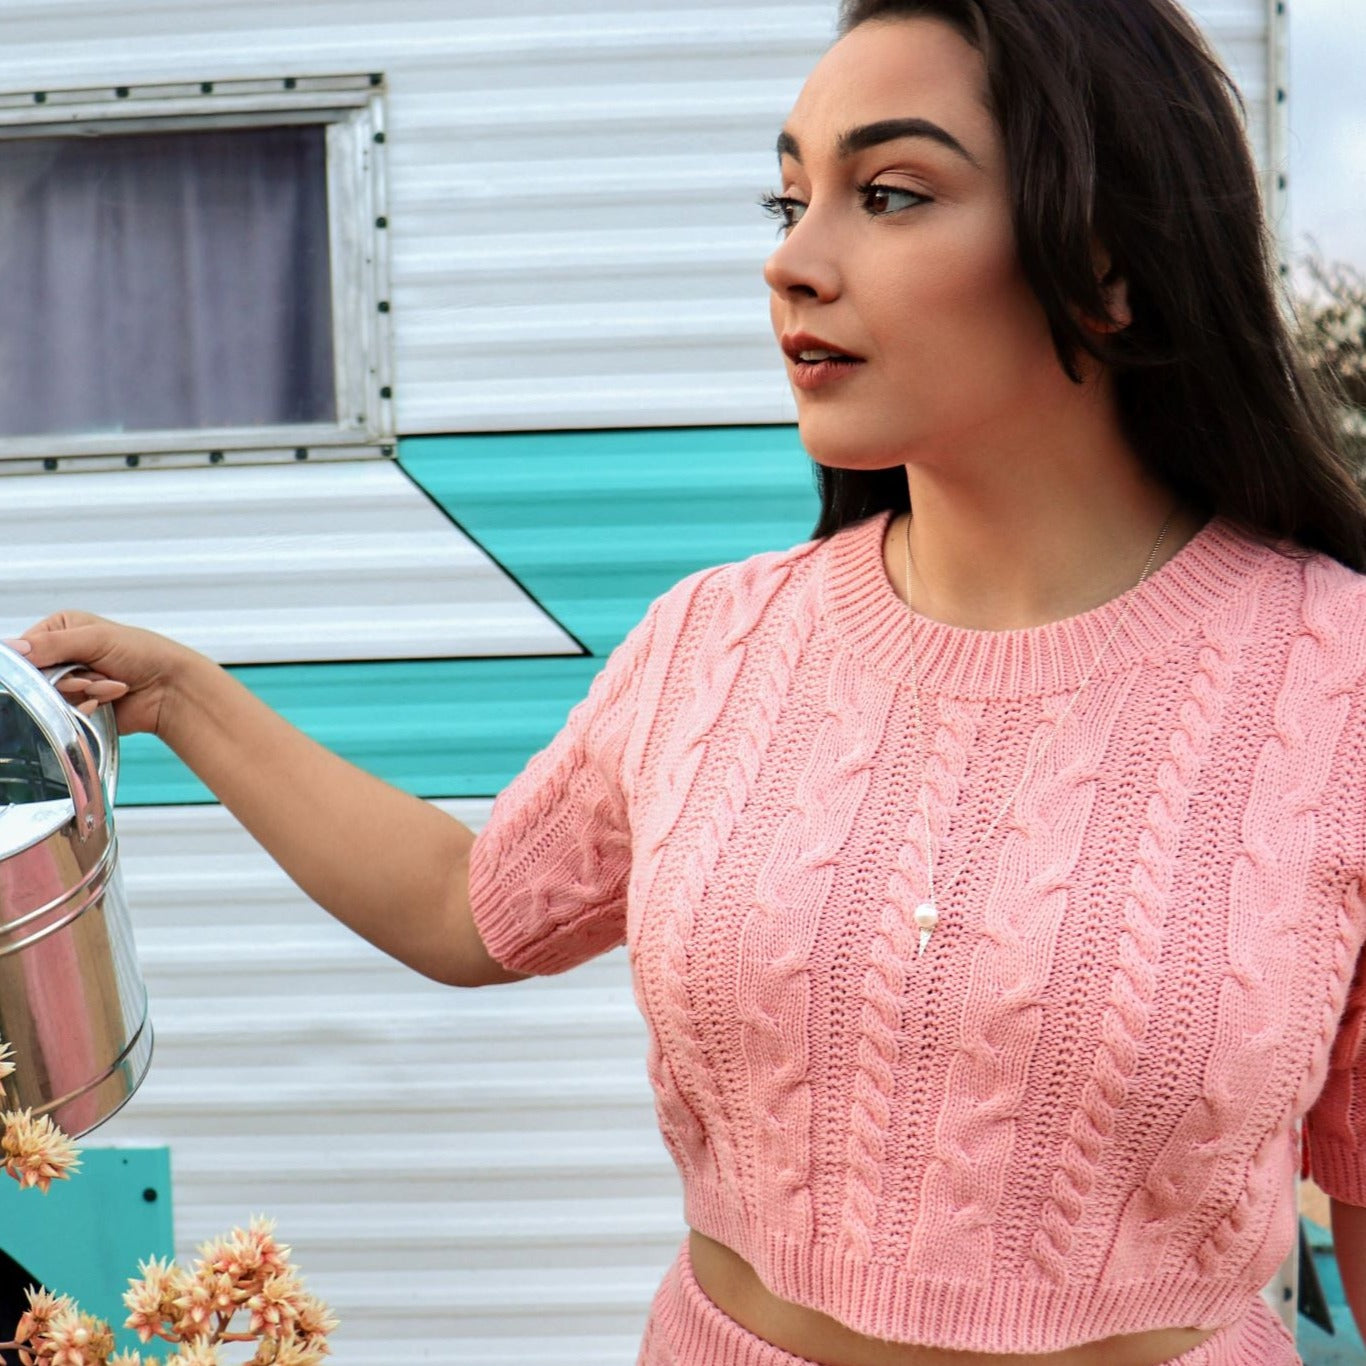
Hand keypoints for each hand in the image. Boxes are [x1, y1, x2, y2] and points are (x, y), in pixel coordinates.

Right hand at [3, 610, 204, 737]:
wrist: (172, 689)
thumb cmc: (144, 654)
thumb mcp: (97, 639)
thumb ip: (53, 644)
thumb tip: (14, 649)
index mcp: (61, 629)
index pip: (23, 650)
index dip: (36, 663)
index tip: (59, 666)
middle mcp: (61, 655)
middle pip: (36, 677)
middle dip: (69, 679)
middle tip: (96, 673)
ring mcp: (70, 683)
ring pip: (51, 698)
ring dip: (85, 692)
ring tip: (112, 684)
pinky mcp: (79, 707)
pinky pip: (66, 715)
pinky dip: (89, 708)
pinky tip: (110, 700)